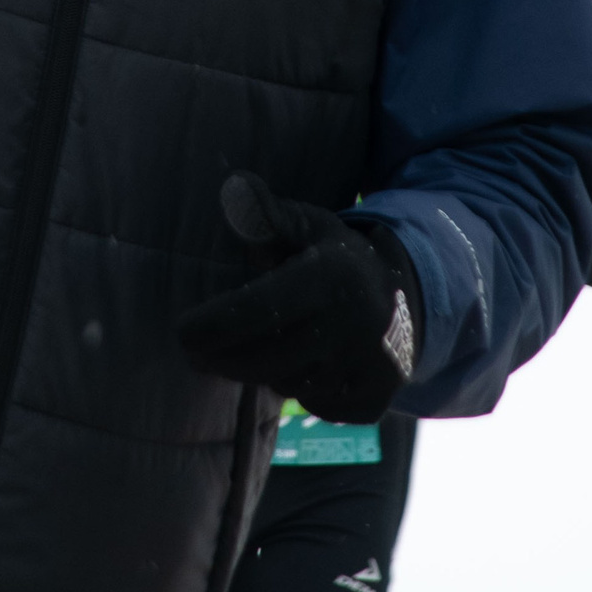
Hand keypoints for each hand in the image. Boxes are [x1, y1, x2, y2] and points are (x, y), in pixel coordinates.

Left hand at [175, 172, 420, 424]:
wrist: (410, 298)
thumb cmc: (338, 259)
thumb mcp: (308, 228)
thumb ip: (267, 215)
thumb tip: (233, 186)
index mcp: (331, 276)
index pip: (259, 309)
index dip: (213, 325)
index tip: (181, 334)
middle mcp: (354, 324)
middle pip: (266, 358)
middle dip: (223, 359)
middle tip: (196, 354)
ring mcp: (368, 366)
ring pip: (290, 384)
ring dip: (263, 372)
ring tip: (253, 353)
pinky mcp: (375, 398)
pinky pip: (318, 406)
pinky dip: (301, 390)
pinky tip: (298, 368)